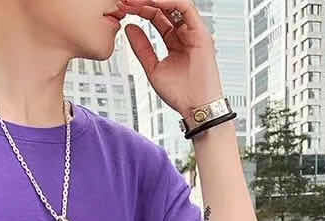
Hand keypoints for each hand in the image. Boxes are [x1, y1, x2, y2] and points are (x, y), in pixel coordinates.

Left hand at [119, 0, 222, 114]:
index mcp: (174, 41)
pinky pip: (186, 8)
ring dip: (155, 1)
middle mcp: (185, 34)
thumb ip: (142, 48)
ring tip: (137, 1)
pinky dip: (170, 2)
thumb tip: (129, 28)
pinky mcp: (201, 33)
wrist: (195, 107)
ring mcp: (194, 32)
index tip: (124, 9)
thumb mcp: (153, 68)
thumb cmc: (179, 94)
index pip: (157, 17)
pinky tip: (154, 3)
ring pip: (175, 5)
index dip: (140, 11)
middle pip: (165, 8)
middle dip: (145, 3)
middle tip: (127, 1)